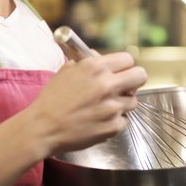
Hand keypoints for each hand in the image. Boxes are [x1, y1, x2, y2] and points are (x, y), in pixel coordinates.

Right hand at [29, 52, 147, 154]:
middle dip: (133, 80)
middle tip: (123, 86)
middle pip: (140, 76)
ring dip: (123, 102)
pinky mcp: (113, 126)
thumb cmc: (52, 98)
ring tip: (106, 106)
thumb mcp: (66, 71)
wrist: (44, 127)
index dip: (124, 65)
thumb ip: (86, 62)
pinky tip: (101, 119)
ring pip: (134, 101)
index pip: (128, 59)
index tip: (120, 71)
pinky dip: (115, 120)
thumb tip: (100, 58)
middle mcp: (107, 85)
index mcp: (95, 67)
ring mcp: (112, 107)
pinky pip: (124, 120)